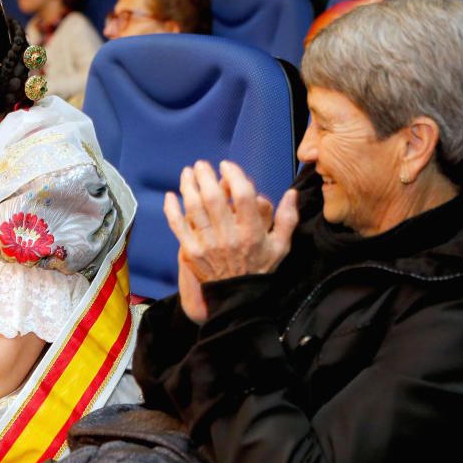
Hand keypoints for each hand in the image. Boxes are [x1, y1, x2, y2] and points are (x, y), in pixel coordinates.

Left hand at [164, 160, 297, 321]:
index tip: (227, 165)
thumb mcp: (281, 246)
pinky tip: (170, 195)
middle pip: (213, 198)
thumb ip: (287, 218)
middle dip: (206, 176)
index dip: (233, 176)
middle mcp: (229, 236)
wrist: (238, 297)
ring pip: (194, 208)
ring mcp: (208, 244)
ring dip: (188, 187)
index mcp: (252, 232)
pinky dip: (171, 210)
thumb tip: (291, 193)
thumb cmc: (260, 268)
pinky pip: (178, 226)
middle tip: (202, 165)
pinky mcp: (192, 251)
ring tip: (188, 173)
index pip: (242, 196)